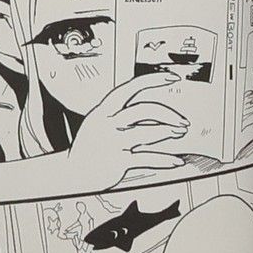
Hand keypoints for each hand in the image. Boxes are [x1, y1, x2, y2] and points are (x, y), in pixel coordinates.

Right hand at [65, 74, 190, 181]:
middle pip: (144, 109)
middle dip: (169, 114)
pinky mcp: (118, 162)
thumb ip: (121, 114)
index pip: (131, 86)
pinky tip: (176, 161)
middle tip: (182, 122)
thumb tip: (153, 110)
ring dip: (168, 132)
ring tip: (178, 133)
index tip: (173, 77)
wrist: (70, 174)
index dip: (154, 80)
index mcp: (103, 110)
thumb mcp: (99, 123)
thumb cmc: (89, 147)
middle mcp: (108, 123)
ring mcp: (113, 142)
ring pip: (147, 132)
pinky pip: (147, 159)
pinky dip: (165, 160)